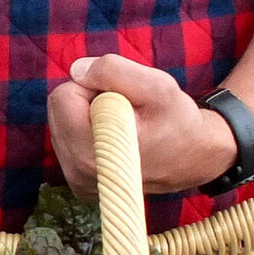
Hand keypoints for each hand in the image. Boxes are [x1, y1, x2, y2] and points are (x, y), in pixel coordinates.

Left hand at [48, 54, 238, 199]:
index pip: (64, 96)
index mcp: (93, 152)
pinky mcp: (79, 183)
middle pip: (58, 109)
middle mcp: (79, 173)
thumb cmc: (178, 121)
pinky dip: (86, 130)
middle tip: (123, 109)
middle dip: (87, 99)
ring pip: (60, 122)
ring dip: (86, 114)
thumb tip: (76, 71)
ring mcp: (77, 181)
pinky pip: (67, 139)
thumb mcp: (157, 86)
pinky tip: (114, 137)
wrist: (195, 157)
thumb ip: (113, 71)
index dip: (93, 86)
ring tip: (121, 124)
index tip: (121, 97)